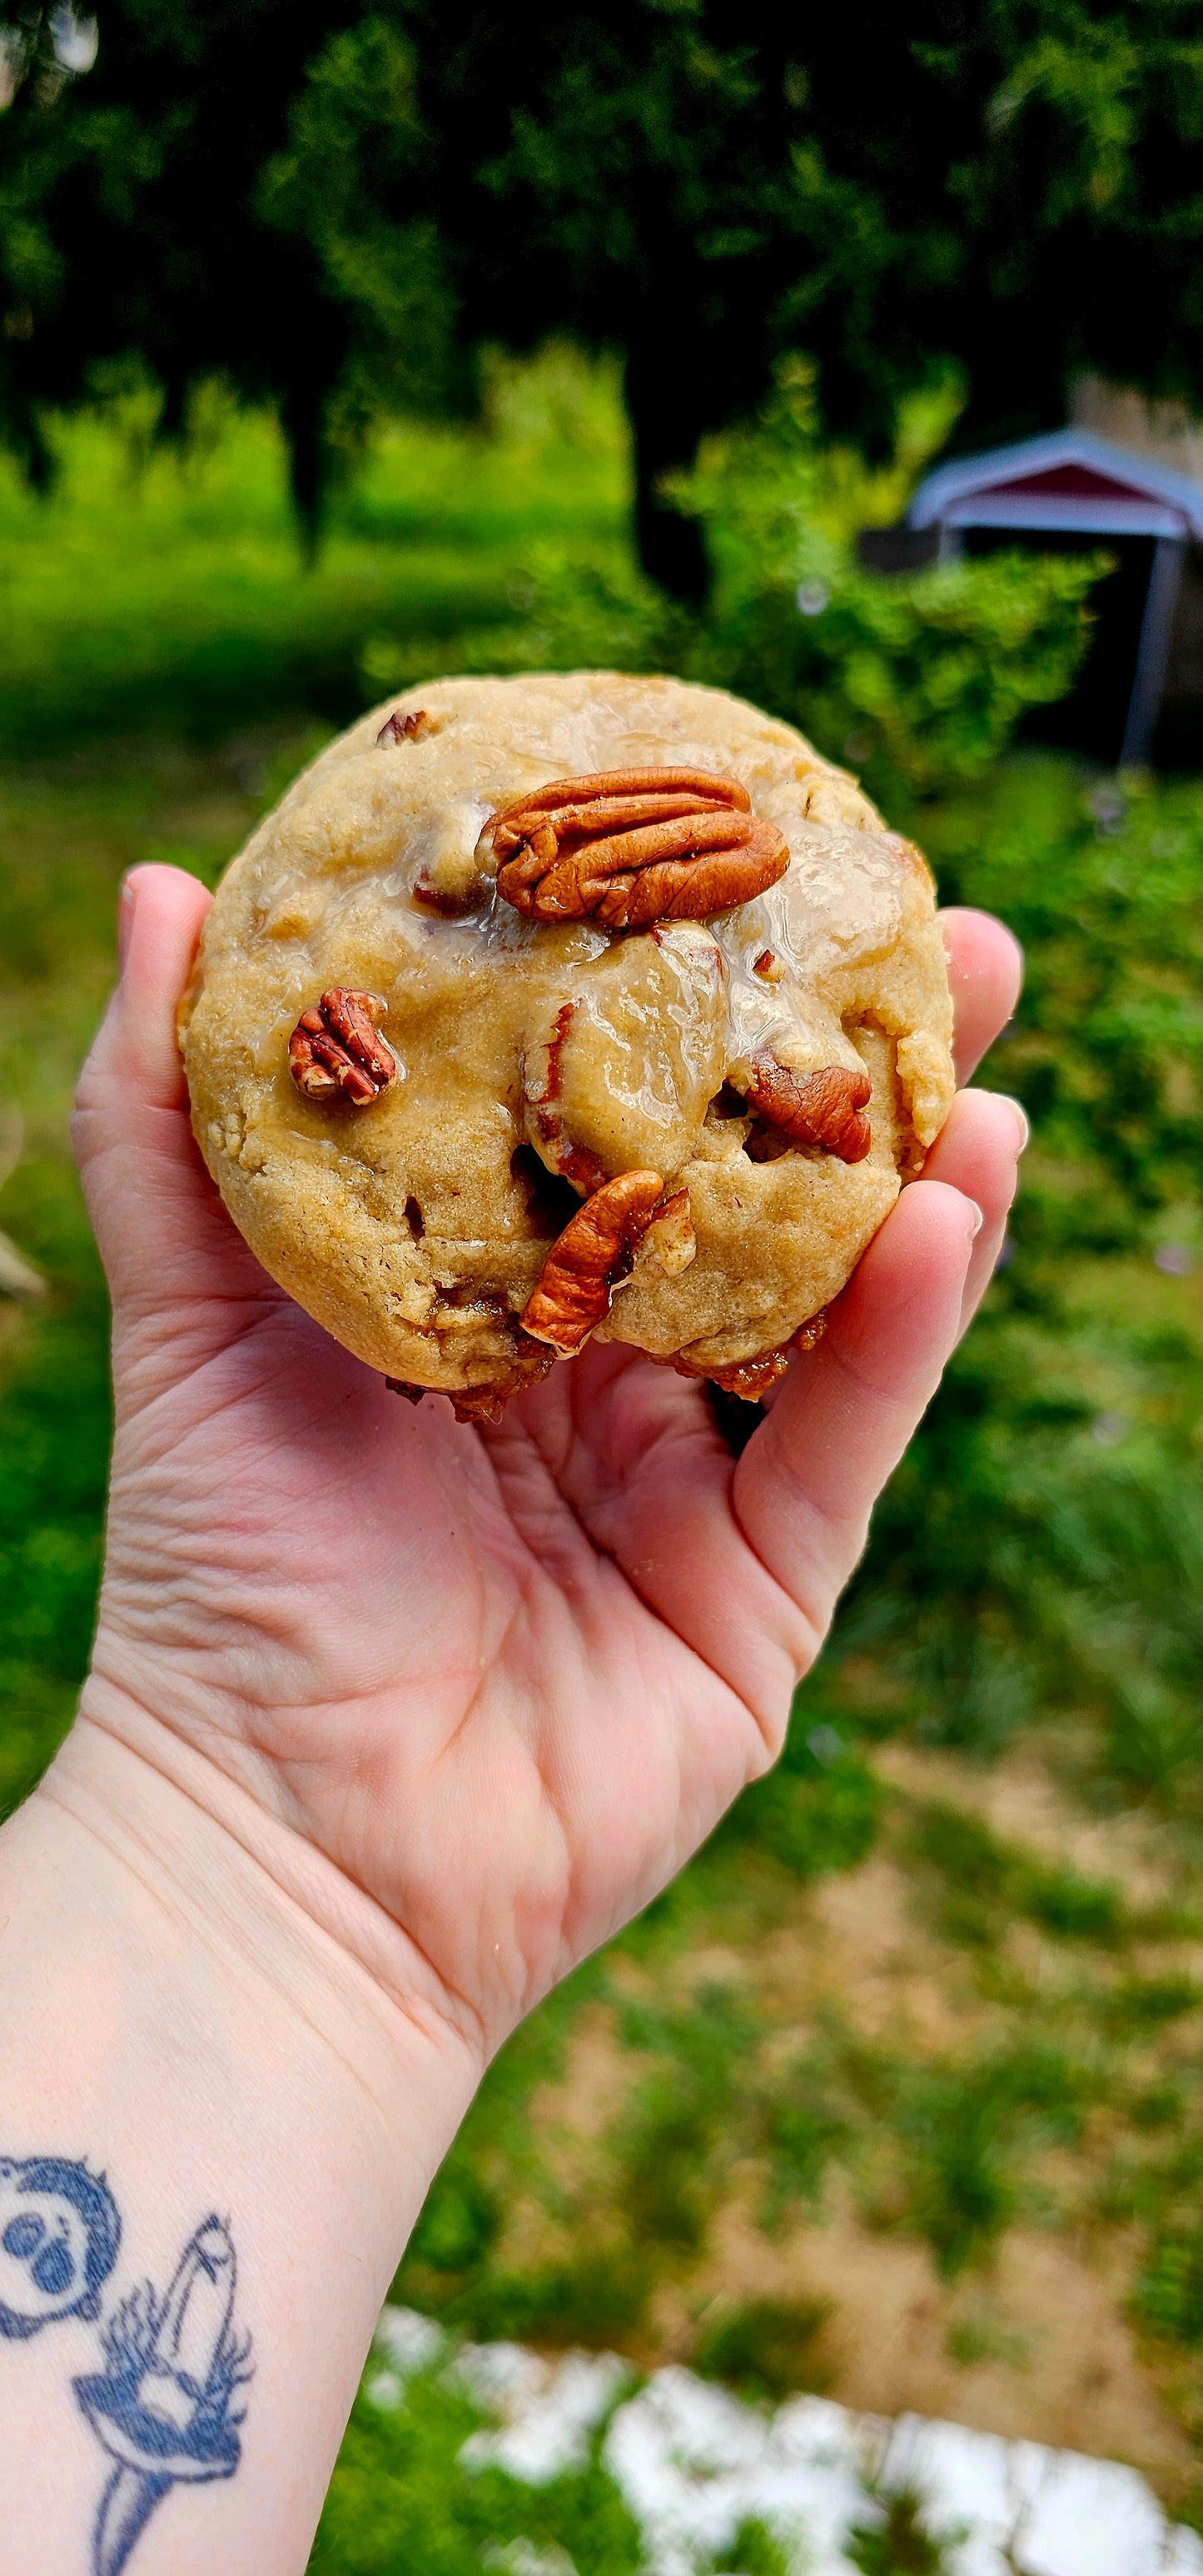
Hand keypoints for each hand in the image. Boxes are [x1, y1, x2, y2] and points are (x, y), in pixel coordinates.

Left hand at [69, 865, 1022, 2066]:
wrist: (278, 1846)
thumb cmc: (220, 1580)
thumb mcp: (191, 1322)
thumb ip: (170, 1123)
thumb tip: (160, 891)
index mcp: (483, 1314)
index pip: (608, 1130)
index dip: (681, 1008)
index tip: (744, 870)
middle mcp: (602, 1386)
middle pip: (749, 1198)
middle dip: (844, 1072)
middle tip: (936, 934)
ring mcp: (696, 1489)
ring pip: (834, 1307)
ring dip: (917, 1178)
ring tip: (978, 1051)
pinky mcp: (763, 1593)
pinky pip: (847, 1441)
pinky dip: (903, 1333)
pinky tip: (946, 1211)